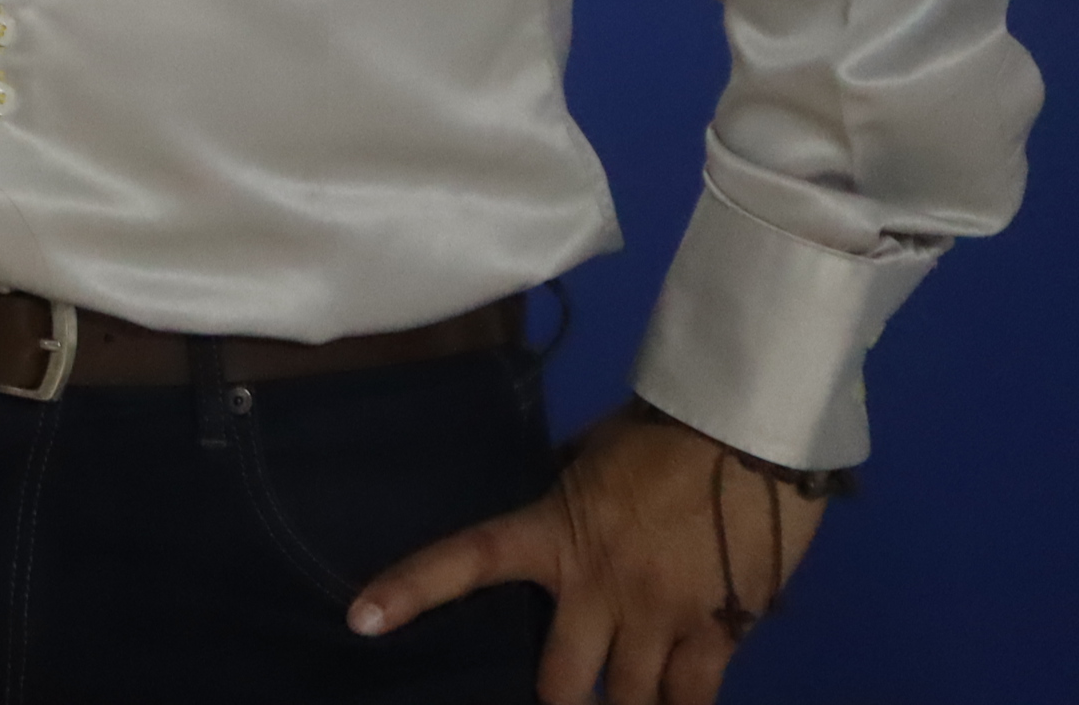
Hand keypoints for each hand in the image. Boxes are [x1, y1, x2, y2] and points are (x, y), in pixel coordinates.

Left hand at [352, 402, 831, 704]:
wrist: (748, 433)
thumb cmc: (664, 434)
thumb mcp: (591, 457)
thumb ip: (565, 496)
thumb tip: (550, 509)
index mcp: (554, 531)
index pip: (469, 559)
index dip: (412, 590)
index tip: (362, 618)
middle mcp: (599, 587)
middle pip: (561, 683)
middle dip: (560, 699)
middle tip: (562, 697)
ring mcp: (659, 616)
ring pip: (632, 702)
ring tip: (624, 704)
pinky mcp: (720, 632)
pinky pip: (694, 697)